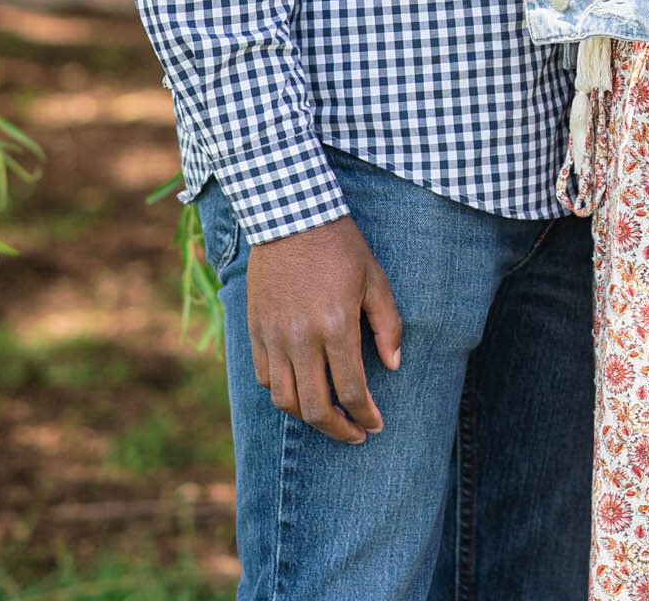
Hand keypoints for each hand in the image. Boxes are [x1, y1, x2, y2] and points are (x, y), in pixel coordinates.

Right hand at [246, 216, 402, 442]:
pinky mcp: (255, 329)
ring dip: (308, 417)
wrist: (290, 214)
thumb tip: (393, 365)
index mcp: (336, 326)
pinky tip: (300, 389)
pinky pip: (264, 378)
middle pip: (315, 408)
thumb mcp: (374, 278)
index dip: (366, 416)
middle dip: (339, 430)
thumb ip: (387, 325)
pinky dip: (282, 393)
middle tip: (355, 434)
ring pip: (285, 400)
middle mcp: (301, 338)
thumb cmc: (340, 245)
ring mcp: (273, 336)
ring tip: (328, 417)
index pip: (352, 391)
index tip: (375, 426)